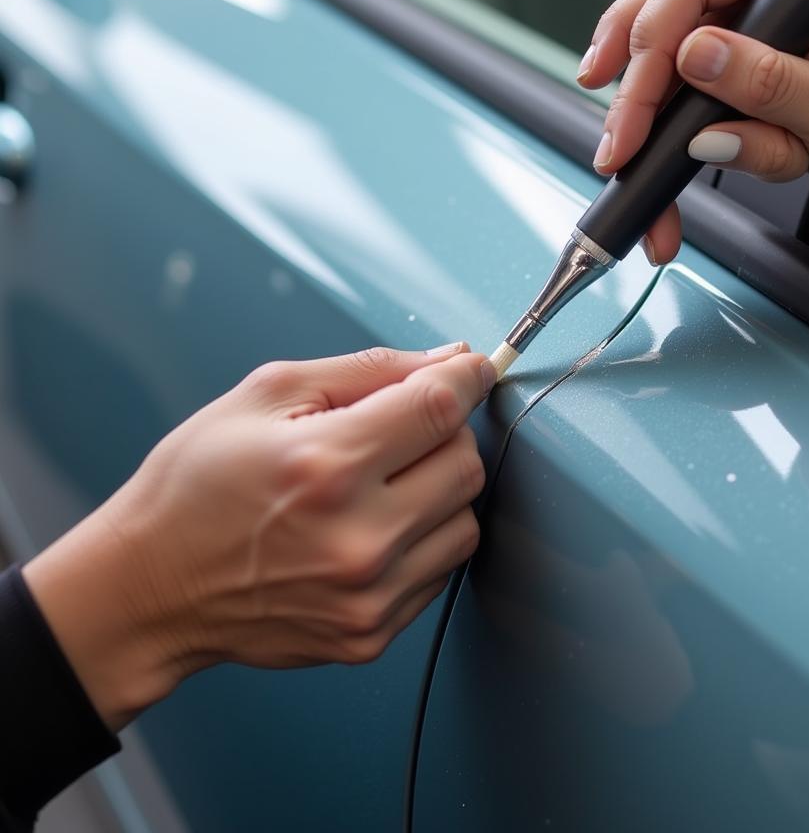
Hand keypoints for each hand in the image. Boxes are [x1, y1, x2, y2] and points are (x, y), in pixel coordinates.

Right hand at [24, 343, 494, 730]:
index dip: (467, 378)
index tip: (471, 370)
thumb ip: (370, 371)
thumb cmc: (197, 484)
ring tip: (381, 484)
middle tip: (399, 431)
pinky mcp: (371, 635)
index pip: (440, 408)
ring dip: (439, 489)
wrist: (150, 587)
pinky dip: (423, 538)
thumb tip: (450, 360)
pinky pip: (441, 569)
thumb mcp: (268, 395)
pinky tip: (372, 528)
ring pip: (466, 520)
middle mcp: (357, 537)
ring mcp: (368, 595)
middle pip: (465, 464)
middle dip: (444, 434)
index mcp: (326, 465)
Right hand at [577, 0, 808, 263]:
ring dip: (619, 97)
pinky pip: (647, 69)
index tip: (639, 119)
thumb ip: (774, 87)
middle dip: (629, 89)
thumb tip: (697, 64)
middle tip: (620, 151)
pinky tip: (620, 131)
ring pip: (637, 39)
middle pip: (653, 14)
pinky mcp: (694, 46)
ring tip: (614, 150)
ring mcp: (710, 10)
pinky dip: (630, 107)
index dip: (651, 49)